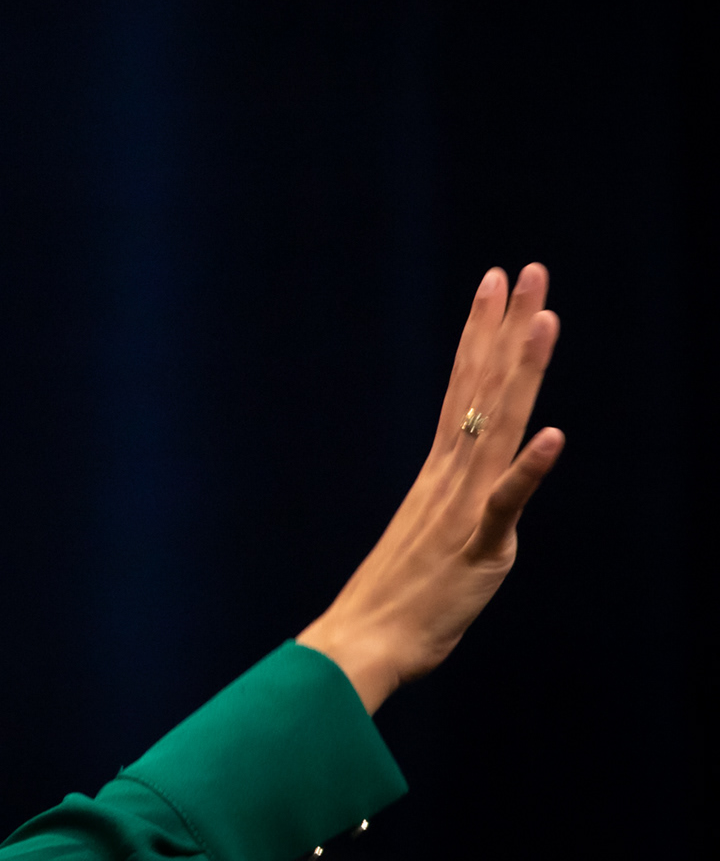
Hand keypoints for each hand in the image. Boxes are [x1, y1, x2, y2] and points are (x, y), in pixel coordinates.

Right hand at [297, 264, 563, 713]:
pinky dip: (530, 470)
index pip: (464, 387)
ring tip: (546, 319)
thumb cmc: (396, 603)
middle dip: (505, 327)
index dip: (481, 333)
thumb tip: (483, 494)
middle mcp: (449, 477)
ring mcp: (462, 509)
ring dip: (522, 372)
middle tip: (527, 271)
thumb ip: (463, 509)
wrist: (361, 644)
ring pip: (498, 427)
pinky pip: (505, 504)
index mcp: (440, 472)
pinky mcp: (477, 549)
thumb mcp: (436, 541)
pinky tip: (554, 435)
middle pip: (482, 388)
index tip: (495, 285)